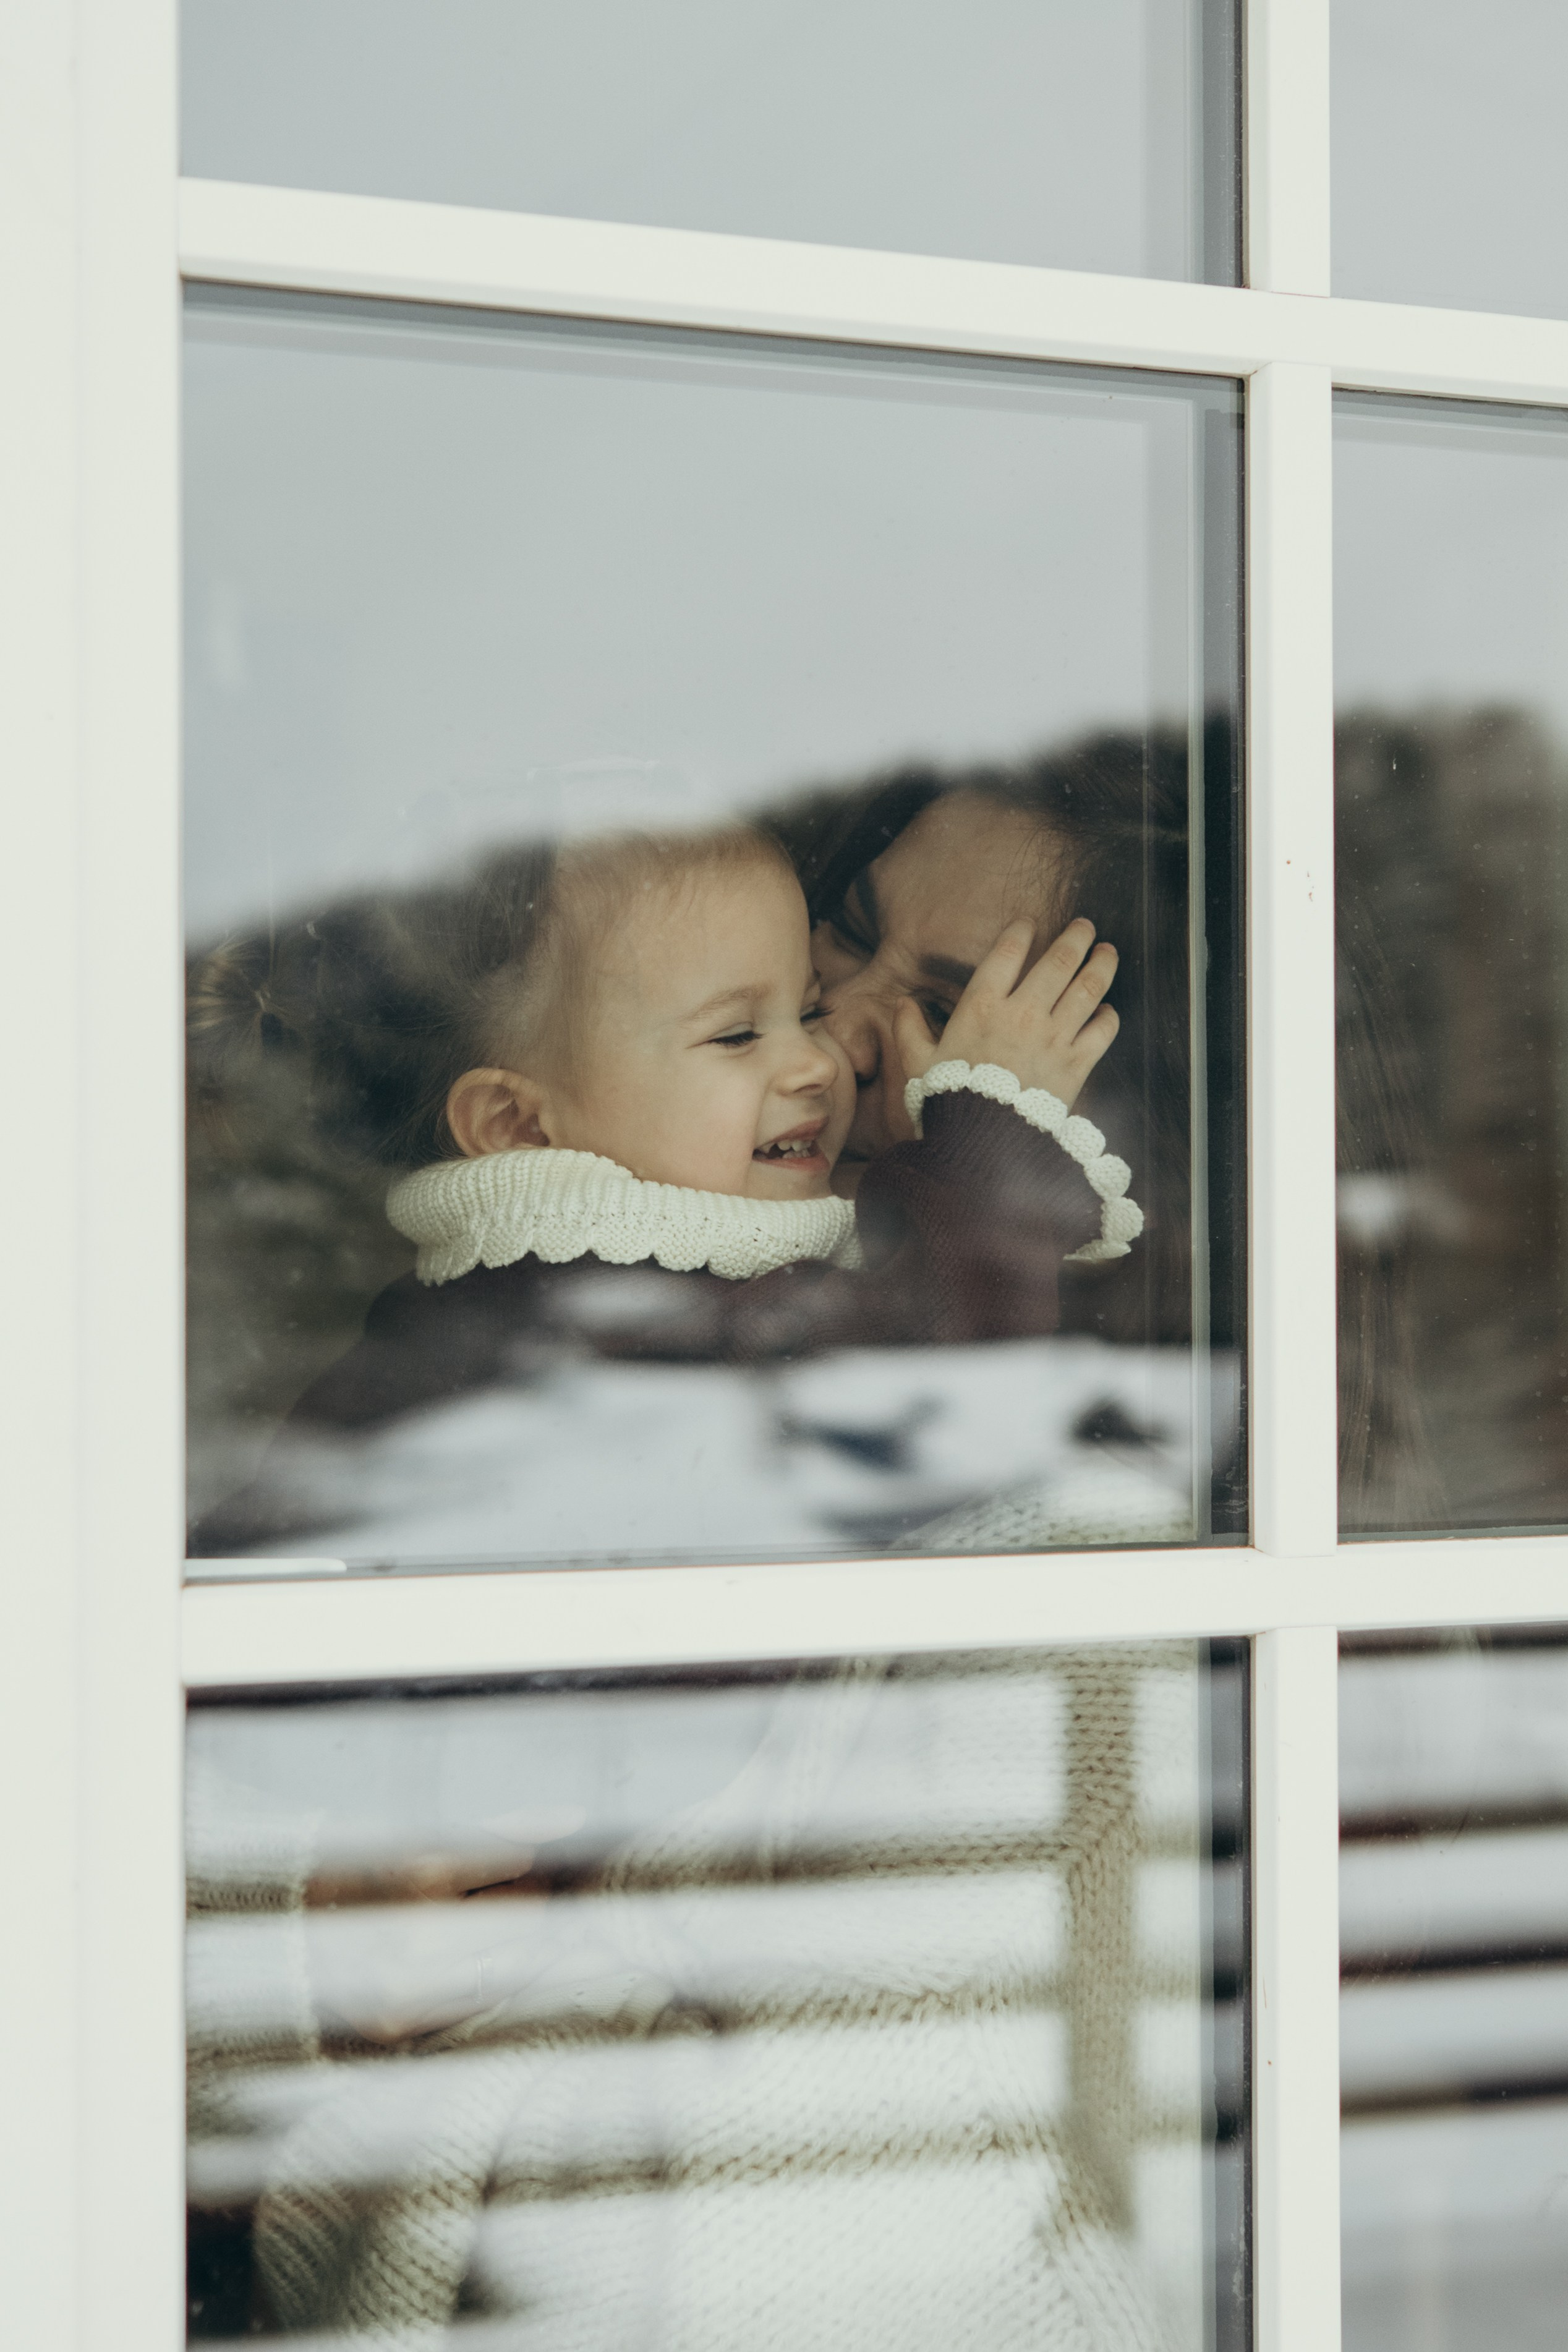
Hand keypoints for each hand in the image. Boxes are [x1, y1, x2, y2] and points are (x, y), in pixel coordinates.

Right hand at [893, 917, 1118, 1110]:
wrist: (983, 1142)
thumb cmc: (948, 1100)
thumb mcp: (917, 1062)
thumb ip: (909, 1029)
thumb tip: (902, 1004)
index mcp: (982, 1007)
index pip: (1006, 953)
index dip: (1020, 931)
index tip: (1029, 923)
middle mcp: (1023, 1013)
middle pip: (1058, 962)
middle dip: (1075, 938)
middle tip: (1084, 926)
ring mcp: (1054, 1037)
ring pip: (1088, 989)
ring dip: (1102, 966)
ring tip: (1109, 951)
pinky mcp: (1076, 1065)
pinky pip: (1102, 1032)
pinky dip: (1109, 1018)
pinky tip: (1108, 1011)